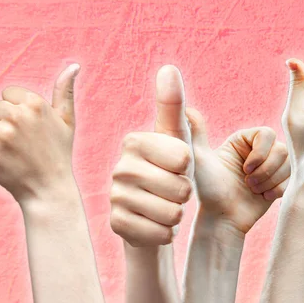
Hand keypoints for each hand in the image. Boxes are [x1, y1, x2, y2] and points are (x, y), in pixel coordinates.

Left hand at [0, 64, 79, 204]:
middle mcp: (18, 116)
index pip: (9, 94)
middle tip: (23, 142)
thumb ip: (64, 90)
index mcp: (35, 104)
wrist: (49, 188)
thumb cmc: (58, 152)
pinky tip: (6, 159)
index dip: (18, 111)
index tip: (30, 128)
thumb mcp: (67, 120)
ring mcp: (2, 133)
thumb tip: (74, 66)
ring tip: (15, 151)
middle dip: (6, 123)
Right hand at [110, 66, 192, 246]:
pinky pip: (161, 234)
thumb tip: (168, 68)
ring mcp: (115, 197)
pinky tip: (155, 224)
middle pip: (180, 189)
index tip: (175, 167)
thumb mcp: (178, 141)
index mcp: (134, 141)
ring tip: (164, 207)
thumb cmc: (169, 173)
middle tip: (170, 191)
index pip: (183, 158)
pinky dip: (166, 233)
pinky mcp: (117, 225)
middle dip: (184, 195)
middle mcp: (119, 167)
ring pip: (172, 213)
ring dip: (176, 215)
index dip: (188, 168)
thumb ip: (174, 107)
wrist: (151, 215)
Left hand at [186, 109, 289, 233]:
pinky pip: (292, 180)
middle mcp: (260, 150)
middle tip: (248, 183)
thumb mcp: (200, 159)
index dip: (260, 153)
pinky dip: (277, 190)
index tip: (245, 168)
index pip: (267, 134)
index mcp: (244, 140)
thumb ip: (196, 133)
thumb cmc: (208, 190)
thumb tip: (187, 109)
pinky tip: (262, 197)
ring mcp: (272, 167)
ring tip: (253, 190)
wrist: (222, 218)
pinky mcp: (280, 182)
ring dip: (270, 181)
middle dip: (266, 170)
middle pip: (282, 149)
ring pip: (289, 164)